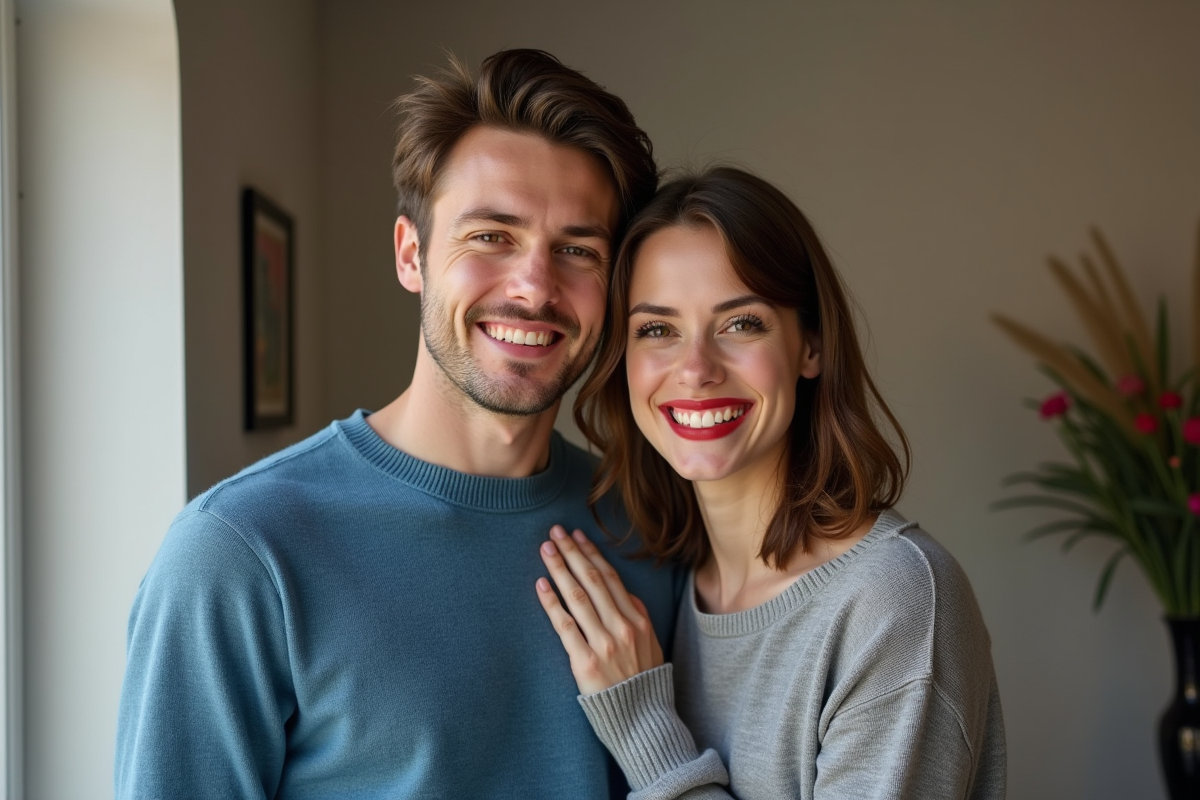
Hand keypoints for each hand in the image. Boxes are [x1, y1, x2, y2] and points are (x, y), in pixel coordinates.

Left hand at [536, 525, 663, 694]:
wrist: (643, 721)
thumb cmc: (644, 681)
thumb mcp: (651, 643)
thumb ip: (637, 616)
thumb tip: (620, 591)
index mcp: (638, 620)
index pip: (611, 577)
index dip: (592, 553)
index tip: (577, 535)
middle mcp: (622, 627)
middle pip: (593, 580)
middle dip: (572, 552)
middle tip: (555, 532)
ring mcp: (604, 644)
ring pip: (578, 597)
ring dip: (560, 570)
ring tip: (546, 551)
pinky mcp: (585, 663)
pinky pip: (565, 627)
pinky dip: (552, 603)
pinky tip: (541, 585)